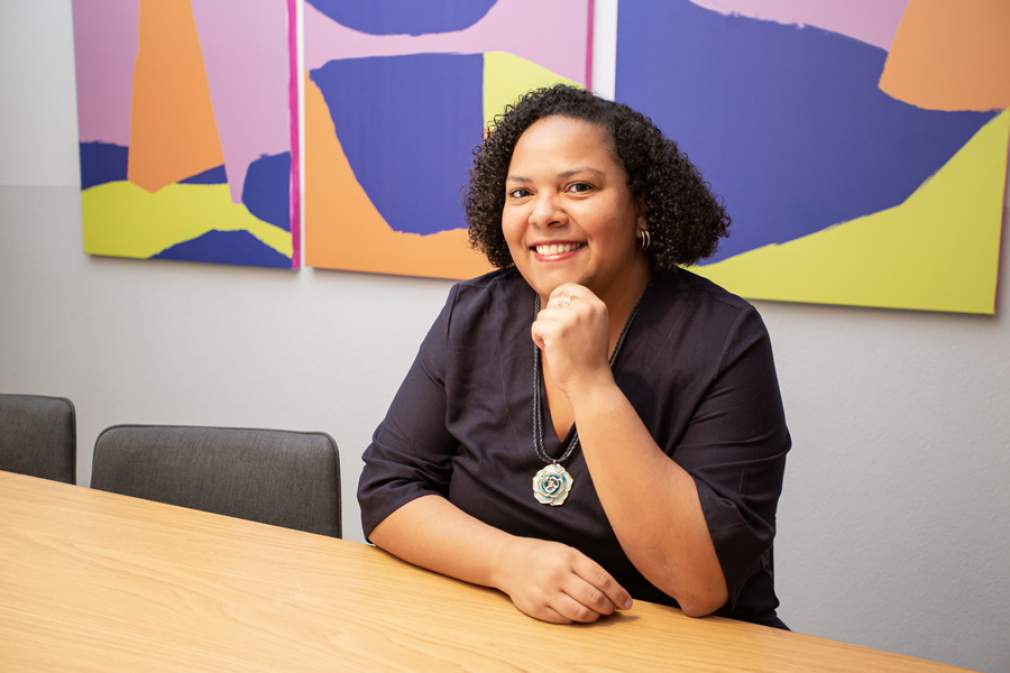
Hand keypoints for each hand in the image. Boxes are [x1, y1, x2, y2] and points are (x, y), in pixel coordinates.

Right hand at [493, 537, 632, 623]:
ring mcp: (546, 593)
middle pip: (594, 598)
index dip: (618, 594)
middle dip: (609, 607)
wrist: (508, 561)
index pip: (602, 580)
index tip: (627, 603)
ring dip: (594, 616)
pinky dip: (576, 619)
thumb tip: (612, 591)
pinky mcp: (537, 608)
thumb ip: (587, 569)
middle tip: (612, 609)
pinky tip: (579, 613)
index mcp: (569, 557)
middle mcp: (558, 575)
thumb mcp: (566, 552)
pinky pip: (564, 619)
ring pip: (581, 613)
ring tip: (597, 613)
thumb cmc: (542, 555)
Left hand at [531, 284, 613, 396]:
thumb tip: (557, 296)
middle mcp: (586, 309)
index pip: (570, 287)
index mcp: (597, 306)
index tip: (555, 310)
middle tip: (561, 338)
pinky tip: (550, 350)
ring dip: (545, 330)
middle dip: (552, 318)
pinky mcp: (556, 330)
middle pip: (554, 301)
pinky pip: (536, 326)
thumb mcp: (595, 326)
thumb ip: (582, 310)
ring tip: (558, 346)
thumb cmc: (588, 358)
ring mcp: (571, 318)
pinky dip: (538, 339)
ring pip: (543, 314)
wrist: (590, 382)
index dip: (558, 297)